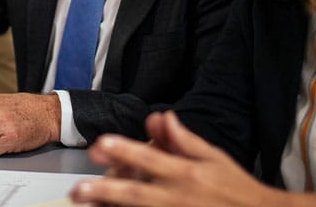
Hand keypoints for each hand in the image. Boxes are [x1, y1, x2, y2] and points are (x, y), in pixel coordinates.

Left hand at [69, 111, 278, 206]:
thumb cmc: (236, 189)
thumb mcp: (214, 158)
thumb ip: (185, 140)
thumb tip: (162, 118)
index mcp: (187, 174)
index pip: (150, 160)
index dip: (125, 151)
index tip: (102, 144)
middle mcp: (178, 198)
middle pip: (136, 194)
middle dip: (105, 192)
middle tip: (79, 190)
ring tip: (87, 206)